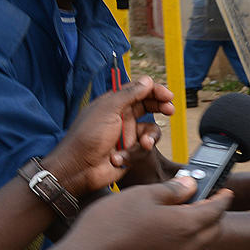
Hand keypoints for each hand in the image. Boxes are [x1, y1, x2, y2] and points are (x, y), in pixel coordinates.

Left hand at [44, 76, 174, 194]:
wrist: (79, 169)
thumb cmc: (86, 138)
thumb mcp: (108, 110)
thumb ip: (129, 94)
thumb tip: (147, 81)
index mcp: (114, 104)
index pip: (138, 91)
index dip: (154, 91)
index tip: (167, 95)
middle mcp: (121, 117)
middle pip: (148, 106)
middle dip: (160, 108)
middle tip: (169, 110)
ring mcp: (127, 134)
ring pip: (150, 130)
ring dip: (149, 136)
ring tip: (144, 144)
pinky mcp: (131, 150)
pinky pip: (144, 148)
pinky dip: (137, 152)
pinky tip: (123, 156)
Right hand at [58, 177, 230, 249]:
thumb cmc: (110, 226)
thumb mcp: (142, 196)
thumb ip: (171, 190)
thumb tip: (191, 185)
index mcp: (186, 226)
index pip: (217, 210)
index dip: (223, 198)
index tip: (226, 191)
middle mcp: (185, 247)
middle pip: (213, 229)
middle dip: (215, 213)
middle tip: (208, 199)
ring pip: (198, 242)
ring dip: (200, 227)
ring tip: (186, 210)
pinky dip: (184, 238)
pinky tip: (166, 228)